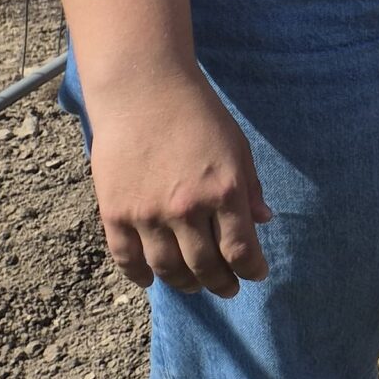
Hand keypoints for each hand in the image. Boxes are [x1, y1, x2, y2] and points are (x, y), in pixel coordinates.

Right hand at [85, 68, 272, 297]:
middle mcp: (186, 208)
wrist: (143, 90)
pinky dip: (140, 275)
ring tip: (196, 286)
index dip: (251, 269)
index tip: (257, 274)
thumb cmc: (198, 113)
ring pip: (167, 268)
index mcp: (223, 191)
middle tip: (228, 289)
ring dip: (184, 283)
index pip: (240, 249)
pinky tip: (151, 280)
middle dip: (221, 283)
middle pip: (205, 265)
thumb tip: (263, 221)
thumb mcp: (237, 146)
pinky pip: (127, 258)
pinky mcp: (115, 212)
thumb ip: (249, 187)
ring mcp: (147, 213)